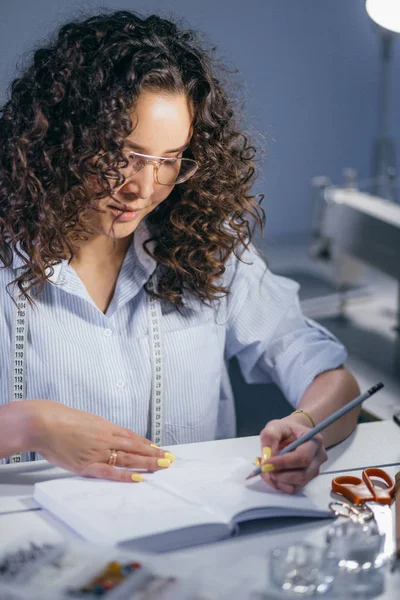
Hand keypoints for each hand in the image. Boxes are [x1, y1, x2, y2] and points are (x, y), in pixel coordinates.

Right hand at [25, 400, 171, 481]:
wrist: (43, 422)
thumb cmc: (59, 419)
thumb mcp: (84, 420)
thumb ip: (96, 429)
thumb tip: (103, 432)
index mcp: (105, 427)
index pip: (131, 437)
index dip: (146, 444)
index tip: (158, 448)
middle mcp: (106, 438)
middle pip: (135, 447)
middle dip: (153, 453)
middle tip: (170, 458)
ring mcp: (98, 451)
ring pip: (128, 458)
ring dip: (147, 462)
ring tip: (162, 466)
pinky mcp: (86, 465)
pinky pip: (109, 472)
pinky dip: (124, 475)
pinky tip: (138, 478)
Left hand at [258, 417, 326, 493]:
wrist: (293, 435)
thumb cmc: (285, 430)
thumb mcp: (275, 427)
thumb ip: (270, 437)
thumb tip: (267, 457)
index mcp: (314, 441)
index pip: (302, 458)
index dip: (283, 463)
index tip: (265, 463)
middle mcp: (318, 458)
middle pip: (301, 475)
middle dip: (279, 475)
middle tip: (263, 468)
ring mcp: (314, 471)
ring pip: (296, 485)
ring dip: (276, 480)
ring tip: (264, 469)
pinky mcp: (306, 480)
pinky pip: (292, 489)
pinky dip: (278, 484)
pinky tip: (271, 473)